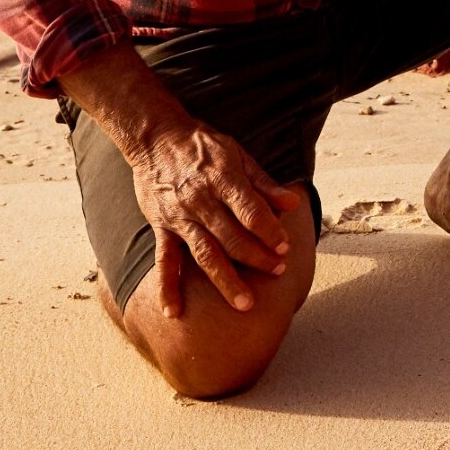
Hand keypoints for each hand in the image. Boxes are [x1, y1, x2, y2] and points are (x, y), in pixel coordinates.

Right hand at [129, 118, 305, 316]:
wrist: (155, 138)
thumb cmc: (202, 145)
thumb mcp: (238, 154)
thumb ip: (264, 183)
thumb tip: (293, 204)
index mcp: (222, 178)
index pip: (250, 211)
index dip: (269, 231)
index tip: (285, 247)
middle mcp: (201, 200)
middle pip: (232, 237)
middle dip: (257, 258)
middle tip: (278, 271)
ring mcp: (180, 217)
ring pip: (205, 254)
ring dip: (226, 280)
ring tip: (245, 304)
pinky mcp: (161, 227)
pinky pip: (164, 261)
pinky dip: (168, 287)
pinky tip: (174, 311)